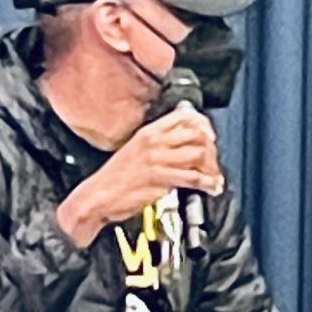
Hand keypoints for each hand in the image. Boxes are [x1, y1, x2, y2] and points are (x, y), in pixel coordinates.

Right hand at [57, 106, 223, 246]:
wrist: (98, 196)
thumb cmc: (117, 178)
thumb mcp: (138, 151)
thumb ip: (161, 145)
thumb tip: (186, 146)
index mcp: (149, 132)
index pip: (184, 116)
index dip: (203, 125)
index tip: (211, 137)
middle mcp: (154, 141)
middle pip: (196, 134)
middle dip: (211, 150)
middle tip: (212, 164)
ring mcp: (157, 159)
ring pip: (198, 153)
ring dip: (212, 168)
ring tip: (213, 179)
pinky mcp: (159, 178)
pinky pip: (192, 177)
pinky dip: (208, 183)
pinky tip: (211, 188)